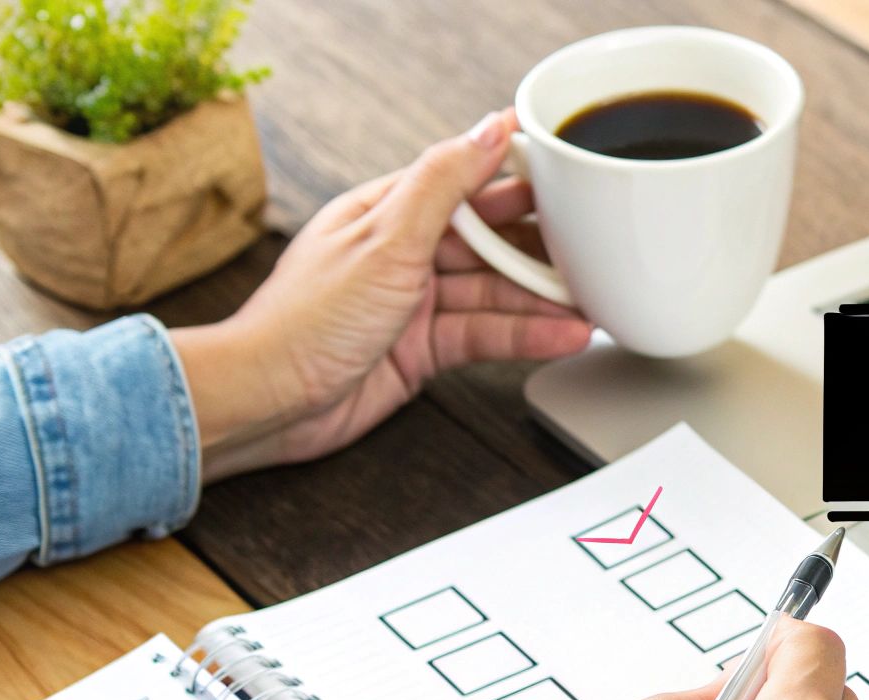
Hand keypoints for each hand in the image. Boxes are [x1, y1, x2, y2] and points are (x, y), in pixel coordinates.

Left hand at [172, 109, 591, 480]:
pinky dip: (524, 336)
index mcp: (387, 210)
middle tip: (597, 249)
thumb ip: (444, 183)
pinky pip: (485, 335)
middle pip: (489, 240)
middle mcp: (403, 252)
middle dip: (542, 247)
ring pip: (494, 292)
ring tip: (592, 303)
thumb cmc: (306, 319)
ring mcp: (415, 302)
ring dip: (541, 299)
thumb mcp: (385, 238)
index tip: (571, 173)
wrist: (271, 401)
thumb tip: (489, 129)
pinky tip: (561, 335)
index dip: (518, 177)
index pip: (465, 180)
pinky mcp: (423, 349)